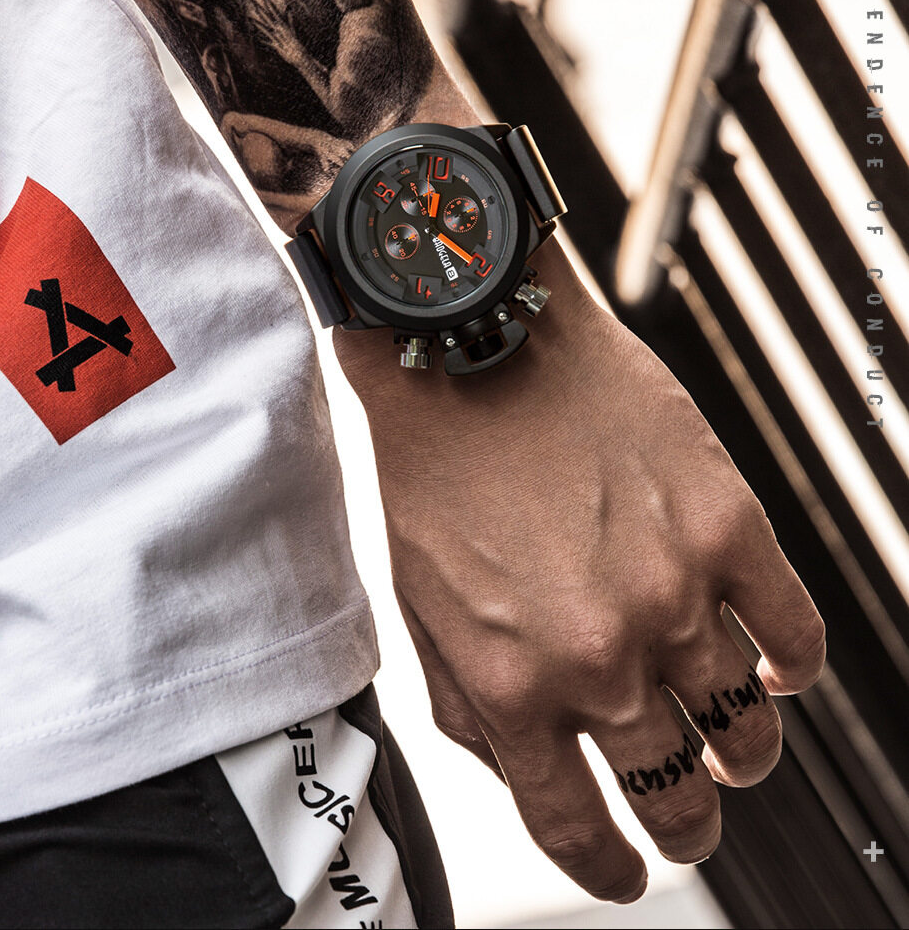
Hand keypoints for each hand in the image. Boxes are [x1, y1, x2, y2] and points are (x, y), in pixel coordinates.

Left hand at [334, 239, 825, 902]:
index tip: (629, 873)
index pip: (578, 827)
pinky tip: (769, 669)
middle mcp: (598, 656)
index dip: (612, 868)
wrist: (473, 340)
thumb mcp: (420, 608)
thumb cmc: (435, 466)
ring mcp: (673, 593)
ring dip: (742, 759)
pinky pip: (794, 639)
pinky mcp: (728, 525)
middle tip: (686, 819)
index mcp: (510, 686)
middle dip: (683, 826)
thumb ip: (470, 707)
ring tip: (731, 748)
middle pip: (673, 794)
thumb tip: (526, 771)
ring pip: (745, 732)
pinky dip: (790, 672)